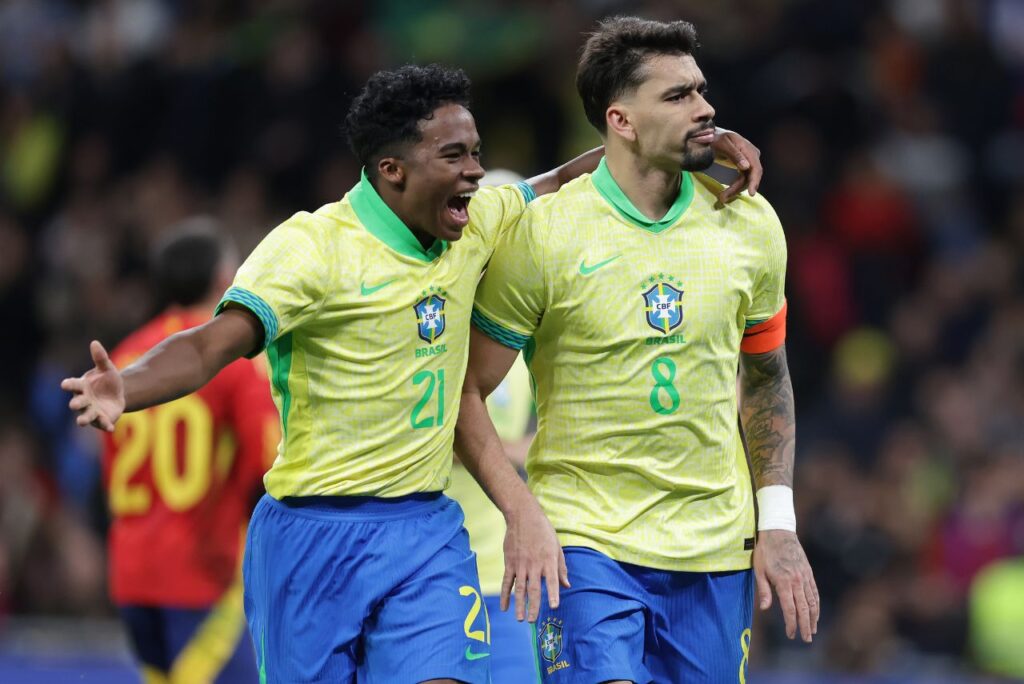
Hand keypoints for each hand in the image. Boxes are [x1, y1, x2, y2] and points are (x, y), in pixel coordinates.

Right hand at [61, 340, 124, 431]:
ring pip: (85, 416)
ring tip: (80, 421)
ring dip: (83, 419)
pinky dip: (105, 426)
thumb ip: (100, 358)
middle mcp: (83, 400)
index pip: (73, 385)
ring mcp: (91, 411)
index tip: (64, 384)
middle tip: (73, 405)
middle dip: (76, 404)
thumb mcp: (107, 368)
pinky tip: (111, 428)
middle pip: (77, 403)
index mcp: (82, 386)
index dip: (68, 385)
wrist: (119, 394)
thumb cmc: (108, 380)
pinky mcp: (102, 420)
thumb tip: (95, 342)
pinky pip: (102, 424)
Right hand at [501, 495, 568, 621]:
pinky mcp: (509, 563)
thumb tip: (567, 586)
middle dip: (533, 606)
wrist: (523, 516)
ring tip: (520, 619)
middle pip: (533, 589)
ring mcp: (520, 564)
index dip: (552, 594)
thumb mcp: (557, 547)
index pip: (551, 580)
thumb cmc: (543, 531)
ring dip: (519, 605)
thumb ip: (561, 567)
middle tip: (532, 622)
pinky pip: (507, 582)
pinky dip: (505, 595)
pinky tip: (504, 607)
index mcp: (549, 560)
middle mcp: (534, 564)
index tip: (553, 607)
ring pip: (519, 588)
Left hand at [710, 128, 762, 202]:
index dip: (754, 181)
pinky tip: (726, 193)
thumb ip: (734, 154)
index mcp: (748, 149)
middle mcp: (752, 155)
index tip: (751, 193)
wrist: (713, 136)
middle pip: (752, 176)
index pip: (756, 168)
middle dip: (739, 188)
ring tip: (722, 197)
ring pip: (746, 180)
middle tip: (724, 198)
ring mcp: (749, 161)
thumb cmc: (717, 138)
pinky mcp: (744, 166)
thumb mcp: (723, 144)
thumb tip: (746, 167)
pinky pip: (742, 179)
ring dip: (735, 190)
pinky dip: (735, 187)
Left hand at [753, 529, 818, 642]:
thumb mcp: (759, 569)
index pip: (790, 609)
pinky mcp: (808, 572)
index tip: (791, 634)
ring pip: (812, 601)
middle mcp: (797, 581)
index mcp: (783, 582)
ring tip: (813, 629)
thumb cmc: (765, 551)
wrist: (779, 532)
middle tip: (806, 639)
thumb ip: (763, 590)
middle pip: (804, 608)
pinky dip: (817, 604)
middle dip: (806, 625)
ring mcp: (804, 577)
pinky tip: (816, 612)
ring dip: (814, 617)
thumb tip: (764, 608)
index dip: (791, 624)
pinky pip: (815, 591)